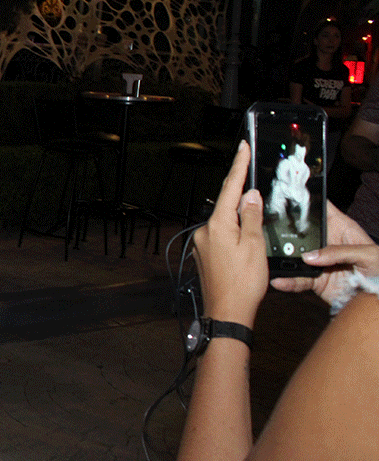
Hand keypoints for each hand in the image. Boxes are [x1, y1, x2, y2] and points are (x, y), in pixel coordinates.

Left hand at [191, 141, 268, 325]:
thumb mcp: (255, 246)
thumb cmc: (243, 282)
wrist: (227, 312)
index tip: (242, 147)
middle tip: (257, 199)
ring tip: (256, 239)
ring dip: (240, 223)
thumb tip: (250, 195)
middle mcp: (204, 232)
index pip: (230, 188)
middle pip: (227, 206)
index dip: (238, 166)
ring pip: (225, 223)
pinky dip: (234, 235)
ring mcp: (202, 244)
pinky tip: (245, 247)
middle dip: (243, 200)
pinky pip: (221, 237)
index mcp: (217, 225)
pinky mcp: (204, 256)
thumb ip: (252, 217)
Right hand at [270, 201, 378, 306]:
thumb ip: (340, 252)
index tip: (287, 198)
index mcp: (341, 229)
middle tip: (269, 233)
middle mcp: (326, 243)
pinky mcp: (316, 280)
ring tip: (271, 260)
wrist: (378, 293)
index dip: (306, 202)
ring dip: (282, 259)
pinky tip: (280, 281)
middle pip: (301, 233)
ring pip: (295, 257)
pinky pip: (298, 280)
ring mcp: (319, 262)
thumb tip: (311, 256)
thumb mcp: (367, 254)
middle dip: (284, 232)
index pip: (321, 209)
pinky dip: (288, 282)